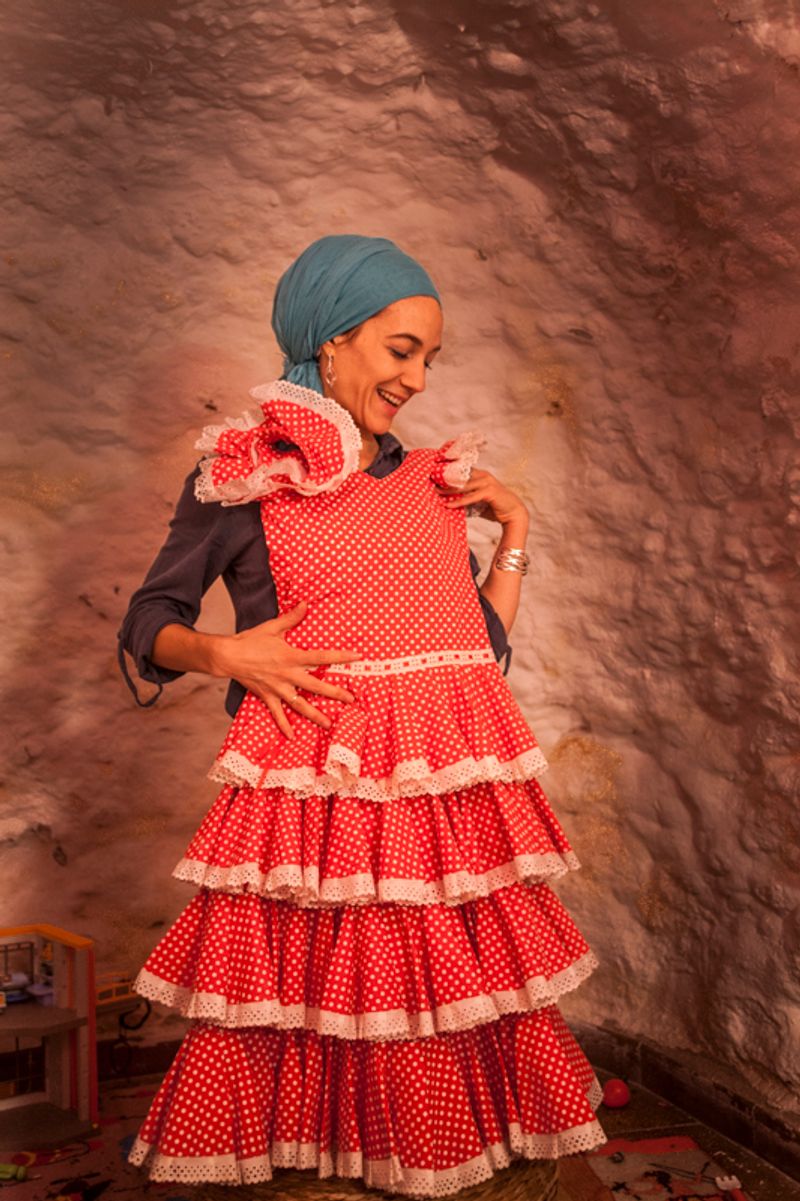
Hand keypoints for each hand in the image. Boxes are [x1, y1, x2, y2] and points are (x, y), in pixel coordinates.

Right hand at [215, 600, 361, 740]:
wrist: (228, 656)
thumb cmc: (251, 640)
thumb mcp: (273, 627)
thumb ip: (292, 618)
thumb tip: (306, 604)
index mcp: (291, 656)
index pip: (322, 656)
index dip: (341, 656)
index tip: (358, 658)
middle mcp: (288, 675)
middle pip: (316, 686)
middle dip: (335, 693)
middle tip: (352, 700)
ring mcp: (278, 688)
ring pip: (300, 705)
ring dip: (315, 715)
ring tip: (329, 724)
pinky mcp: (267, 696)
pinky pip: (277, 714)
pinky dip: (284, 726)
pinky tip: (293, 737)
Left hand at [437, 469, 527, 527]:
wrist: (514, 514)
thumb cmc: (495, 508)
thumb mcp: (478, 501)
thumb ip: (467, 499)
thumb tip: (450, 502)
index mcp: (481, 475)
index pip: (462, 470)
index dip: (448, 470)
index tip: (434, 472)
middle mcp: (483, 476)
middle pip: (460, 475)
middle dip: (445, 478)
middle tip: (430, 480)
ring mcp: (487, 482)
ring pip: (463, 485)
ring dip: (448, 489)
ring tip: (435, 492)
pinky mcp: (489, 492)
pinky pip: (469, 497)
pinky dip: (458, 501)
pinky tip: (448, 505)